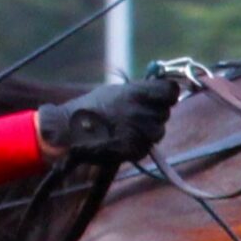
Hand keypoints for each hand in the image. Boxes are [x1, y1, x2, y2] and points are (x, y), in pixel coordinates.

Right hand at [36, 73, 181, 165]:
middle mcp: (141, 111)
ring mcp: (139, 131)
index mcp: (137, 92)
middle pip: (165, 113)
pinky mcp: (135, 149)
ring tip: (125, 129)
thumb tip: (162, 92)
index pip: (171, 90)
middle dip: (154, 116)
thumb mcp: (115, 92)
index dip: (168, 95)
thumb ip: (140, 91)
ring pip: (158, 132)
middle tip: (133, 117)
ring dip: (147, 133)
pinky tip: (120, 141)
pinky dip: (137, 147)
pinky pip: (146, 148)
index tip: (162, 98)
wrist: (68, 132)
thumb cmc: (89, 109)